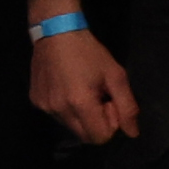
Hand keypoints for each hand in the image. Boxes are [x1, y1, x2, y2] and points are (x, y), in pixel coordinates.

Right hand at [29, 25, 137, 144]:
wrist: (56, 31)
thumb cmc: (89, 51)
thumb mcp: (116, 75)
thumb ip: (127, 106)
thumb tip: (133, 133)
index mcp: (80, 103)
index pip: (100, 137)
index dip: (110, 123)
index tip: (108, 101)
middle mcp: (59, 109)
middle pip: (85, 136)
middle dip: (96, 122)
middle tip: (97, 97)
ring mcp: (45, 106)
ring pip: (70, 127)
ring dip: (80, 116)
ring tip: (81, 90)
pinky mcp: (35, 101)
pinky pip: (56, 116)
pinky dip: (65, 108)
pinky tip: (66, 87)